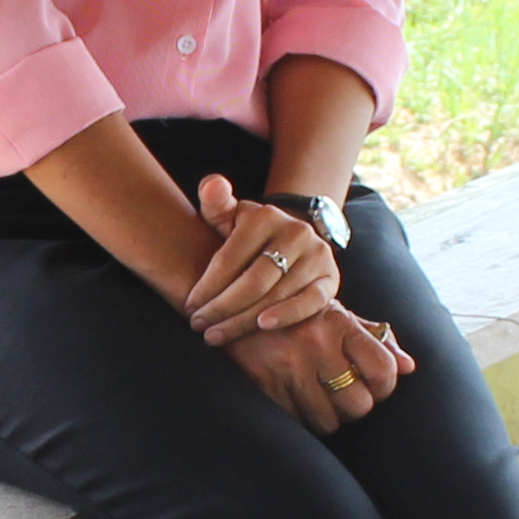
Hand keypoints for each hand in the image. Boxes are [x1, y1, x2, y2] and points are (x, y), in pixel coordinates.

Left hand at [184, 177, 339, 345]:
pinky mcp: (330, 279)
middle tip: (199, 325)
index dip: (206, 286)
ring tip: (216, 334)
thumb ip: (215, 202)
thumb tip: (212, 185)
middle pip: (252, 281)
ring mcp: (315, 256)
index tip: (189, 307)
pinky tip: (262, 327)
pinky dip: (286, 316)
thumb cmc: (249, 235)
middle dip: (221, 307)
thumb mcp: (230, 216)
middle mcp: (294, 233)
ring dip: (243, 320)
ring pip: (275, 296)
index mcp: (265, 216)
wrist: (292, 240)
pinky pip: (310, 303)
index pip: (229, 258)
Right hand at [226, 309, 408, 434]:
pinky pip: (295, 422)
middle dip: (352, 408)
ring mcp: (288, 364)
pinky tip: (290, 400)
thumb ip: (373, 338)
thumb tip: (409, 367)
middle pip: (359, 405)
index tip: (371, 387)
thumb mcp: (333, 314)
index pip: (384, 369)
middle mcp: (317, 343)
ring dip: (323, 417)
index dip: (384, 388)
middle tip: (338, 397)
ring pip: (328, 422)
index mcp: (339, 323)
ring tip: (312, 398)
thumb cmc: (292, 314)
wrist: (231, 306)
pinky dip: (297, 419)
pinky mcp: (262, 382)